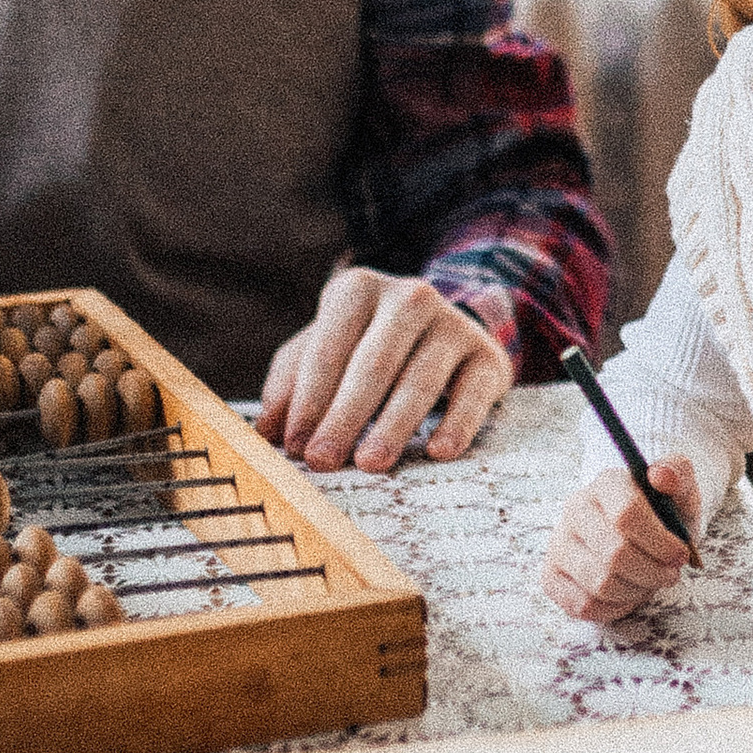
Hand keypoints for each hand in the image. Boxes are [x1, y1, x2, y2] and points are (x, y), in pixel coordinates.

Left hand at [256, 270, 512, 472]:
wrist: (444, 328)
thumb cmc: (367, 346)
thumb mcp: (325, 350)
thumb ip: (291, 385)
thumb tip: (265, 432)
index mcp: (358, 290)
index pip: (329, 347)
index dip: (309, 399)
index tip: (293, 445)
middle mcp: (409, 298)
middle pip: (373, 363)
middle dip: (344, 416)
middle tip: (323, 460)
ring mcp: (452, 325)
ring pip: (420, 380)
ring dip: (393, 425)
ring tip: (371, 463)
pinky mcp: (487, 357)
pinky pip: (472, 394)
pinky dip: (456, 424)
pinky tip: (438, 452)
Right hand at [541, 459, 700, 620]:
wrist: (641, 531)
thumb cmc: (663, 512)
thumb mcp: (680, 488)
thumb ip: (678, 474)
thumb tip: (661, 476)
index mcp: (607, 483)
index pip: (627, 515)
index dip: (660, 542)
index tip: (680, 554)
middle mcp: (575, 510)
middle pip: (614, 554)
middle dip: (652, 572)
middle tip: (669, 573)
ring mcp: (559, 544)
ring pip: (600, 583)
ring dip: (636, 591)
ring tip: (650, 581)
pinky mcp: (552, 575)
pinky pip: (583, 605)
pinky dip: (614, 608)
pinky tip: (629, 593)